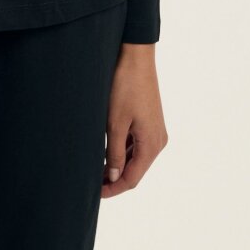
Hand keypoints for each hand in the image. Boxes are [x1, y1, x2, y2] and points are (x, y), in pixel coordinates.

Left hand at [101, 43, 167, 196]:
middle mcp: (158, 140)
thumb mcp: (115, 123)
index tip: (94, 192)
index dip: (113, 188)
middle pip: (135, 171)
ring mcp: (155, 130)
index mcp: (152, 144)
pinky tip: (107, 151)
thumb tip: (114, 177)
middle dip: (115, 179)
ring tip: (96, 169)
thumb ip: (115, 153)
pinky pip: (137, 144)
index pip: (131, 178)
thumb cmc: (125, 87)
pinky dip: (123, 151)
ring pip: (136, 158)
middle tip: (92, 183)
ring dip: (118, 165)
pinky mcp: (150, 121)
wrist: (136, 57)